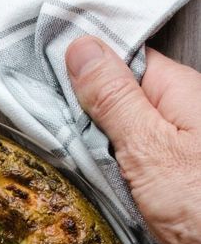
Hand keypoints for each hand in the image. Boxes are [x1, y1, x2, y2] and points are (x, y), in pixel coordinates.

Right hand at [66, 36, 200, 243]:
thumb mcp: (147, 147)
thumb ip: (114, 99)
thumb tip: (82, 52)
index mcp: (179, 89)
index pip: (122, 61)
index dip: (86, 78)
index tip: (60, 100)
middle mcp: (182, 112)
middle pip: (120, 101)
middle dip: (91, 124)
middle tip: (75, 148)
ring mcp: (178, 146)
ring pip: (123, 137)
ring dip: (102, 156)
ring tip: (94, 175)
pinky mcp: (173, 177)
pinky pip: (134, 165)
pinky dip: (117, 178)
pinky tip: (111, 191)